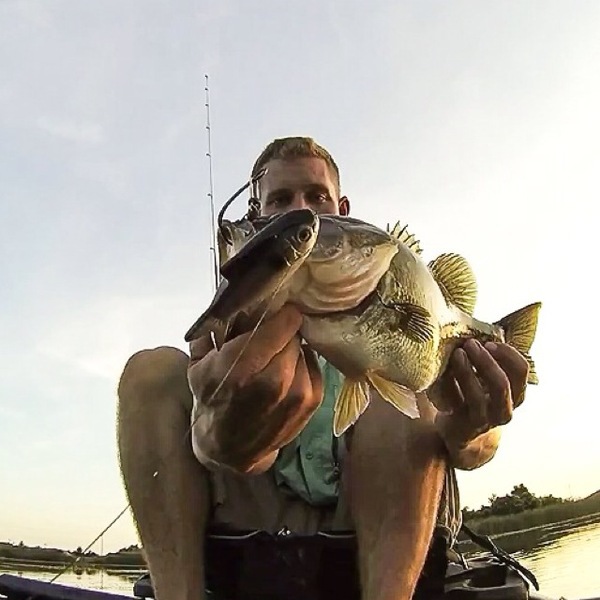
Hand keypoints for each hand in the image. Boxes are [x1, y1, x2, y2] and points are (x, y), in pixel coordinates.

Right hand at [188, 304, 322, 469]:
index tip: (275, 312)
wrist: (229, 447)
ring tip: (276, 357)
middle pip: (292, 335)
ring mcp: (297, 394)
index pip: (282, 324)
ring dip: (291, 349)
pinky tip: (287, 372)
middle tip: (270, 336)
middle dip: (282, 332)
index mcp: (241, 367)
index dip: (280, 314)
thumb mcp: (200, 361)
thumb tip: (234, 296)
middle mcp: (273, 381)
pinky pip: (313, 365)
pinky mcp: (312, 402)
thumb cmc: (212, 398)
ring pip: (304, 349)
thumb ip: (216, 327)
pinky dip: (302, 363)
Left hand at [433, 338, 529, 452]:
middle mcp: (504, 408)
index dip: (508, 354)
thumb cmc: (475, 396)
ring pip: (479, 396)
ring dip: (467, 372)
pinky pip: (458, 404)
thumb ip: (489, 358)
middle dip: (487, 361)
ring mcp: (484, 419)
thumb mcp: (486, 378)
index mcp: (514, 393)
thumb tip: (479, 324)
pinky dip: (451, 385)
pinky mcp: (463, 425)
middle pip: (504, 384)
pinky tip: (443, 372)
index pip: (521, 371)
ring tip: (457, 354)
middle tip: (472, 344)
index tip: (490, 341)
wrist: (462, 435)